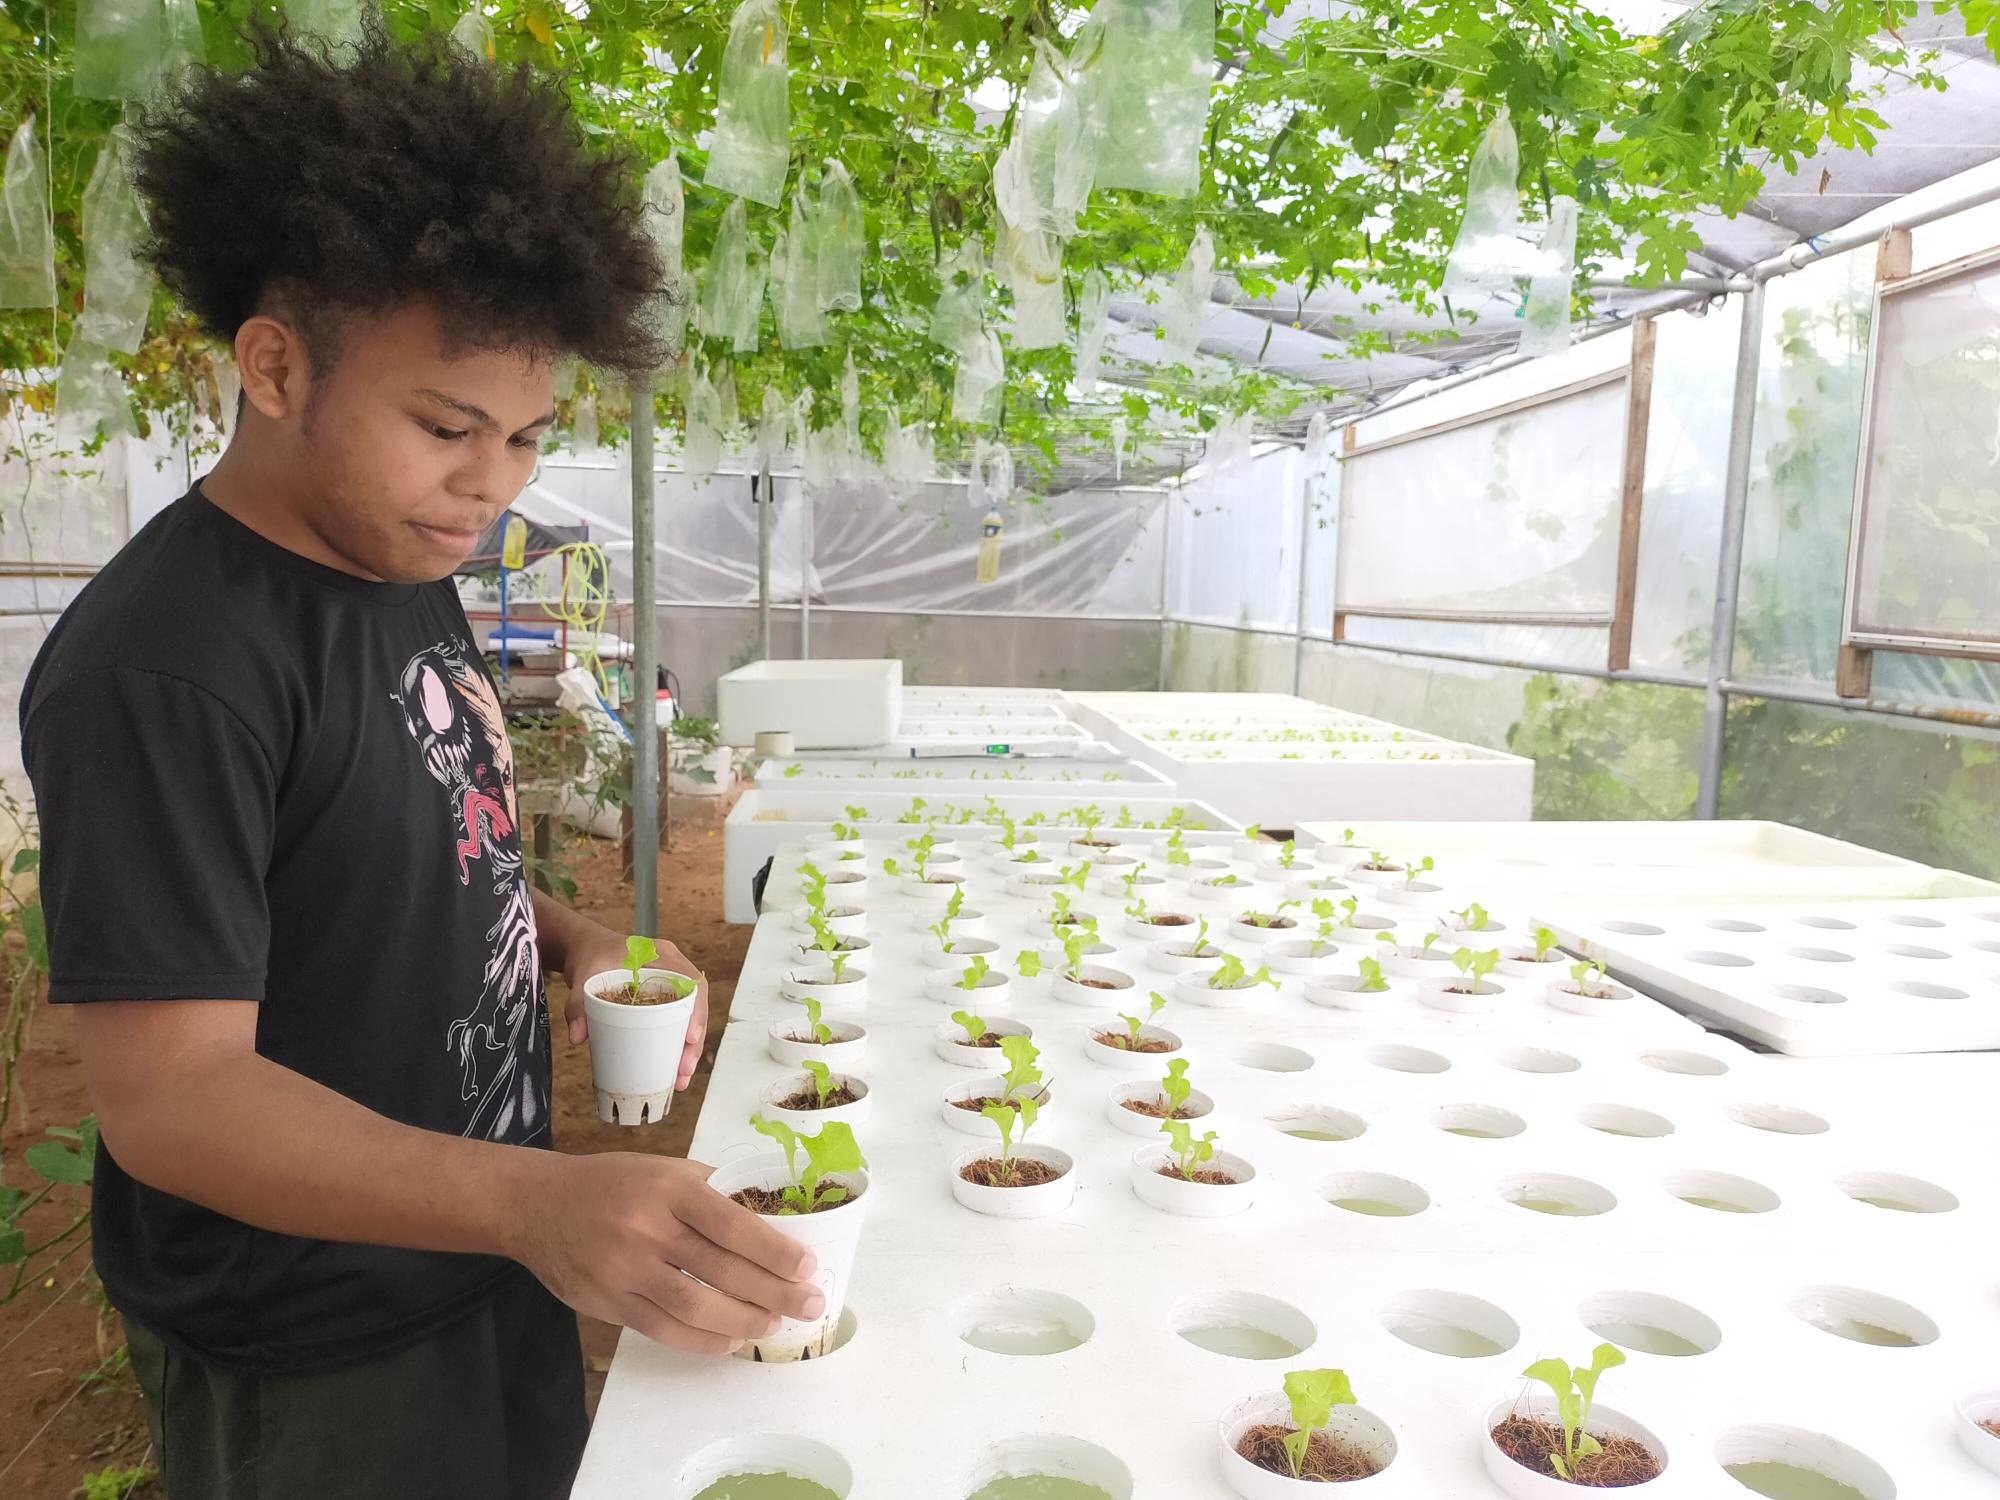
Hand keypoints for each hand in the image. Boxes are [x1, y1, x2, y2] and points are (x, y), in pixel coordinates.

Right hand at [511, 1152, 821, 1354]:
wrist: (538, 1205)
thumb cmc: (613, 1183)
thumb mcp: (664, 1169)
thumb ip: (711, 1193)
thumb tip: (767, 1224)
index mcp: (669, 1188)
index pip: (733, 1224)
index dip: (774, 1250)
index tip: (807, 1266)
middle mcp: (648, 1228)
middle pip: (721, 1269)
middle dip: (773, 1291)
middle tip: (808, 1304)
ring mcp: (626, 1269)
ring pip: (694, 1306)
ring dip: (742, 1320)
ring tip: (772, 1324)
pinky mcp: (609, 1302)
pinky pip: (663, 1329)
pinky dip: (702, 1340)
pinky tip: (729, 1340)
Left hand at [561, 932, 709, 1090]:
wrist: (584, 947)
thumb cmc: (590, 955)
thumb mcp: (584, 975)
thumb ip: (577, 1003)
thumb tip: (578, 1037)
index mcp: (664, 957)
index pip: (692, 983)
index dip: (697, 1011)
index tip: (690, 1038)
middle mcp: (673, 971)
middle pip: (695, 1008)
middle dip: (693, 1042)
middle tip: (683, 1070)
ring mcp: (668, 987)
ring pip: (688, 1020)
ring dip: (687, 1050)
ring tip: (679, 1079)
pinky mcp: (660, 1002)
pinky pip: (675, 1023)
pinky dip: (675, 1047)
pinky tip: (671, 1071)